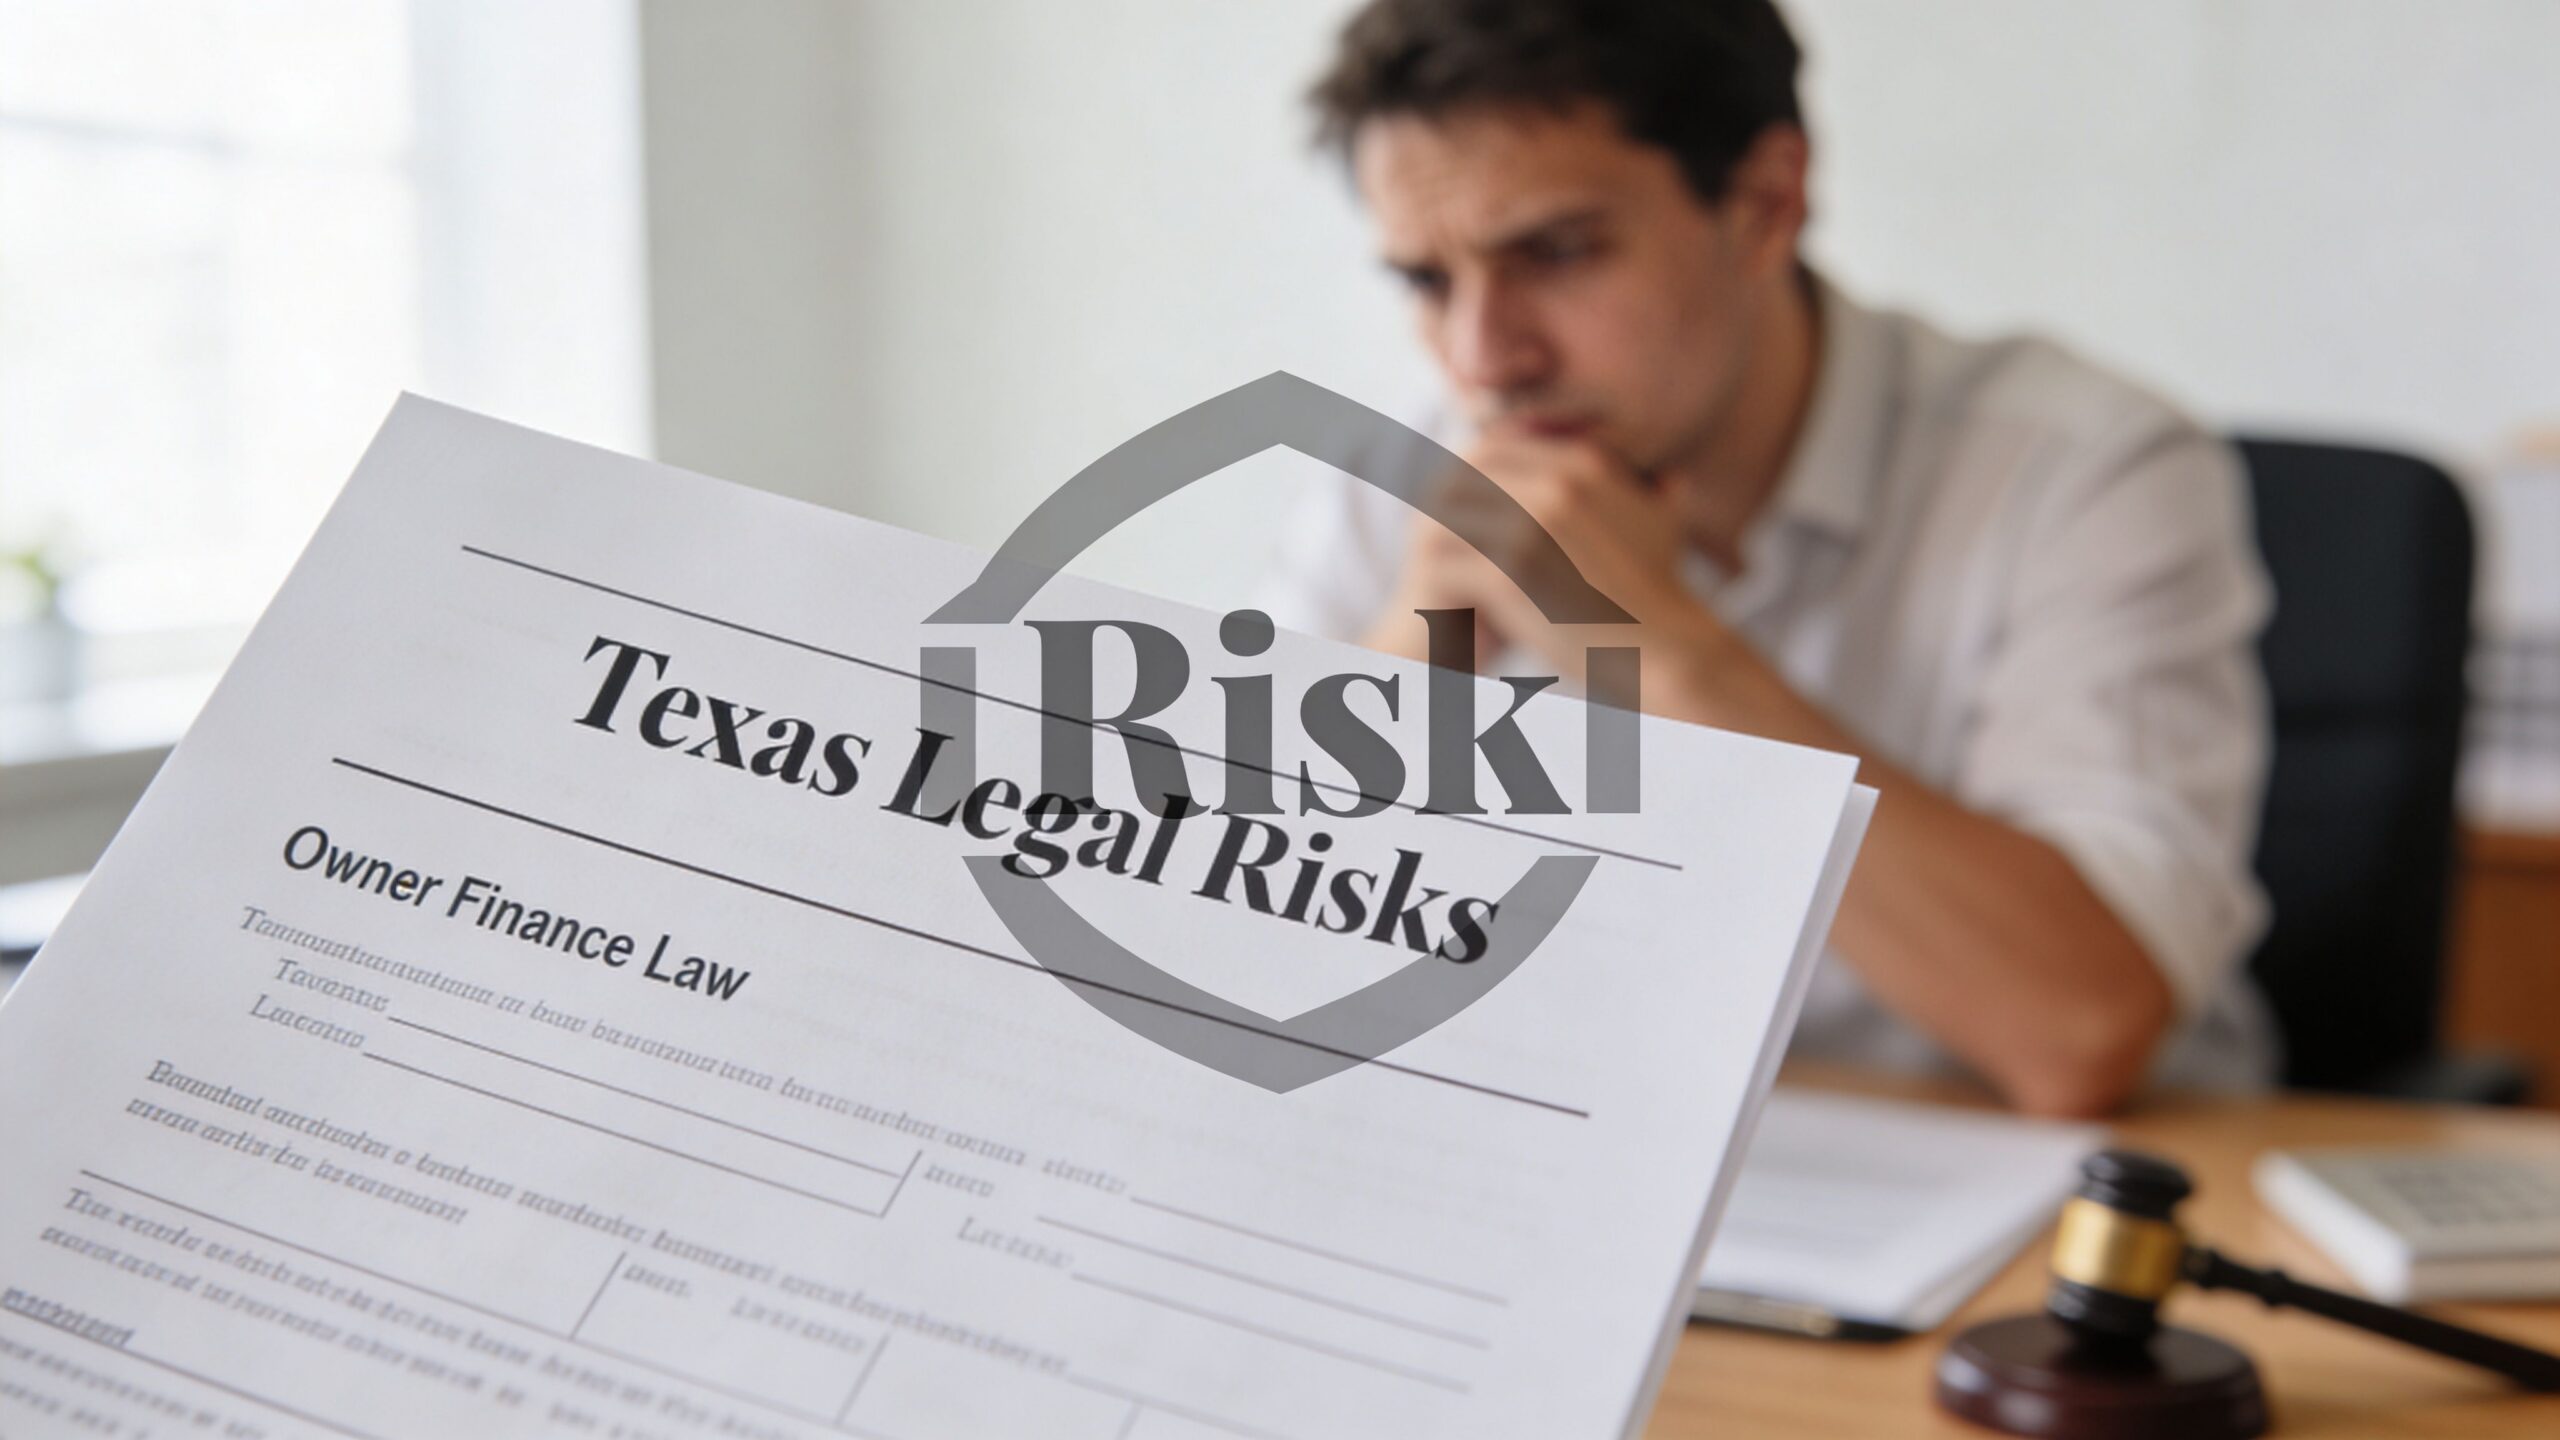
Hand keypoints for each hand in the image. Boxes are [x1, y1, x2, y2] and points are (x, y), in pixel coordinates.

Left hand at [1364, 433, 1723, 703]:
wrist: (1665, 651)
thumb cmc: (1660, 596)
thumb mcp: (1662, 526)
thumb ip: (1654, 489)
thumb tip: (1666, 475)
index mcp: (1584, 464)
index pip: (1497, 445)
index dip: (1468, 473)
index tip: (1460, 506)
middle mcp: (1558, 484)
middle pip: (1464, 471)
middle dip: (1443, 499)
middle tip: (1432, 535)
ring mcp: (1532, 526)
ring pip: (1446, 514)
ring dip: (1433, 541)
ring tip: (1429, 569)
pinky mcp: (1511, 572)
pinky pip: (1447, 564)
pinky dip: (1439, 584)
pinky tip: (1444, 604)